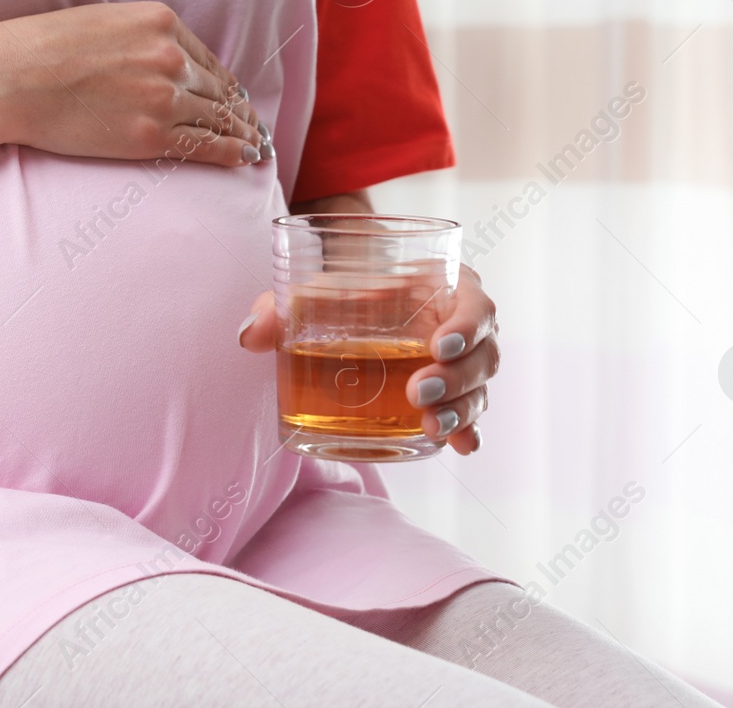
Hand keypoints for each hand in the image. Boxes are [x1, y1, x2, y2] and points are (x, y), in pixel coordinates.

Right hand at [0, 2, 266, 166]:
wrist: (9, 77)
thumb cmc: (41, 50)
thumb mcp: (101, 23)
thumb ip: (139, 38)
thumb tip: (162, 62)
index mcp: (160, 22)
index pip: (207, 59)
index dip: (225, 83)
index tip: (235, 98)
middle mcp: (170, 57)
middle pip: (219, 89)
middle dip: (239, 111)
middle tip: (253, 126)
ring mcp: (163, 97)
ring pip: (218, 118)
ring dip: (241, 133)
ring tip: (254, 145)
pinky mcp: (150, 135)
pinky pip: (206, 146)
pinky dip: (232, 152)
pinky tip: (246, 157)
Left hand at [237, 265, 497, 455]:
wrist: (346, 306)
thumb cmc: (339, 294)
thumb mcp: (311, 293)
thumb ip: (278, 308)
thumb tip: (248, 336)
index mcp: (445, 285)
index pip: (475, 303)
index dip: (466, 326)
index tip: (437, 346)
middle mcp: (463, 325)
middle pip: (483, 354)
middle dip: (457, 378)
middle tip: (418, 393)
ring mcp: (461, 364)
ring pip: (479, 388)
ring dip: (460, 409)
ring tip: (429, 425)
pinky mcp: (451, 396)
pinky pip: (470, 416)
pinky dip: (468, 432)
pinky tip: (460, 446)